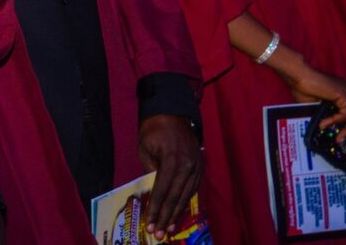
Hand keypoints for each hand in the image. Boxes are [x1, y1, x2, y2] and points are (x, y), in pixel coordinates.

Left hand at [138, 114, 201, 237]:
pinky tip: (178, 213)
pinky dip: (185, 202)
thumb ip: (150, 171)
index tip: (150, 223)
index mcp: (173, 160)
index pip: (163, 190)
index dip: (156, 208)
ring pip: (186, 196)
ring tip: (169, 229)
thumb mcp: (145, 149)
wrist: (173, 113)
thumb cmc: (154, 129)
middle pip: (176, 197)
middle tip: (159, 233)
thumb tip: (152, 192)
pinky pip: (193, 189)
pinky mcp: (200, 167)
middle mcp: (188, 165)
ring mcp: (197, 166)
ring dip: (177, 214)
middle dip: (166, 217)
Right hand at [286, 63, 345, 139]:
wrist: (298, 75)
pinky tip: (324, 122)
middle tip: (340, 138)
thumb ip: (323, 113)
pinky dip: (335, 121)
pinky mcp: (344, 95)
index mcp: (341, 91)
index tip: (337, 134)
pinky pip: (345, 114)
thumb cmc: (301, 86)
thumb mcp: (314, 104)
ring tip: (336, 136)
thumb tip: (324, 127)